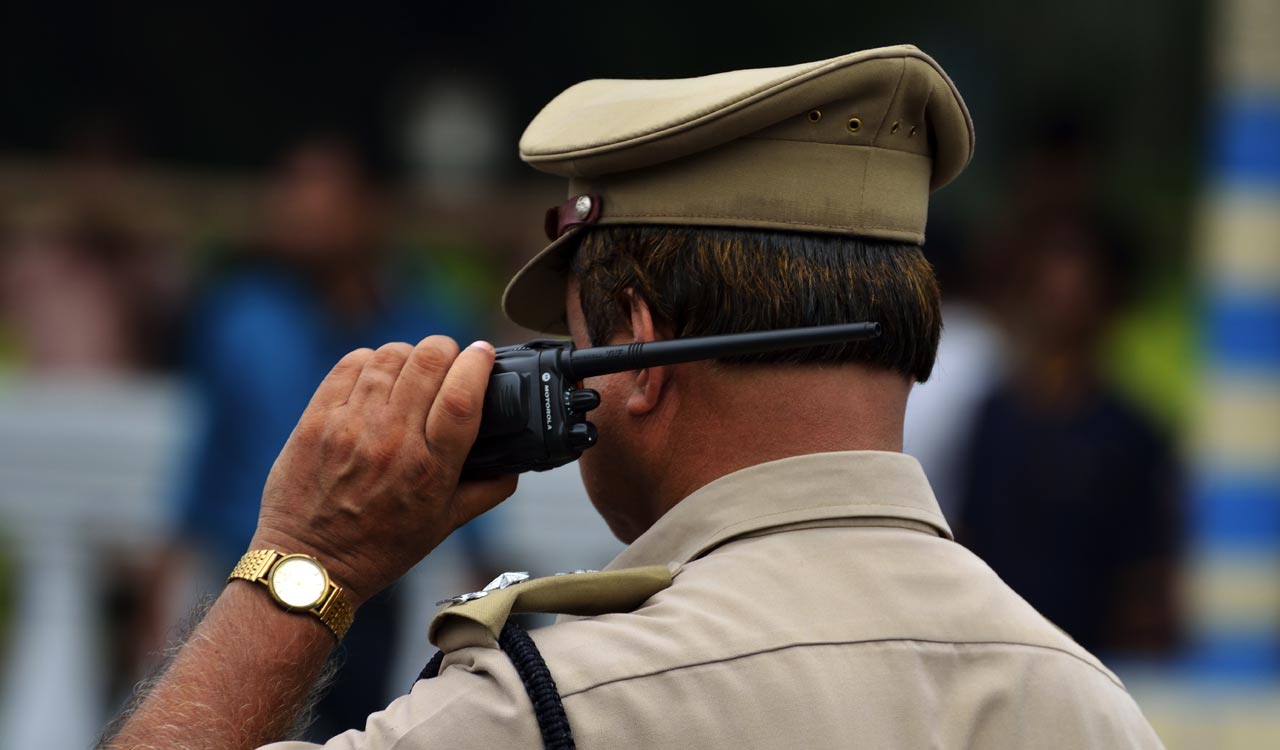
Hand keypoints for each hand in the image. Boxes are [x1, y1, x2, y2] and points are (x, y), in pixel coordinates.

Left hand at [250, 336, 516, 604]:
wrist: (309, 563)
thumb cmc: (379, 548)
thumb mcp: (444, 526)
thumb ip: (487, 492)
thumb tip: (515, 463)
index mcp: (430, 470)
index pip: (462, 396)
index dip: (478, 363)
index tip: (484, 353)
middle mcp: (391, 442)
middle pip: (428, 362)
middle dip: (447, 349)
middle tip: (449, 359)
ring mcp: (350, 427)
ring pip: (391, 356)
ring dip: (410, 354)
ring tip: (413, 369)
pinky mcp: (317, 419)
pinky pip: (351, 364)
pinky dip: (372, 360)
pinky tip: (378, 376)